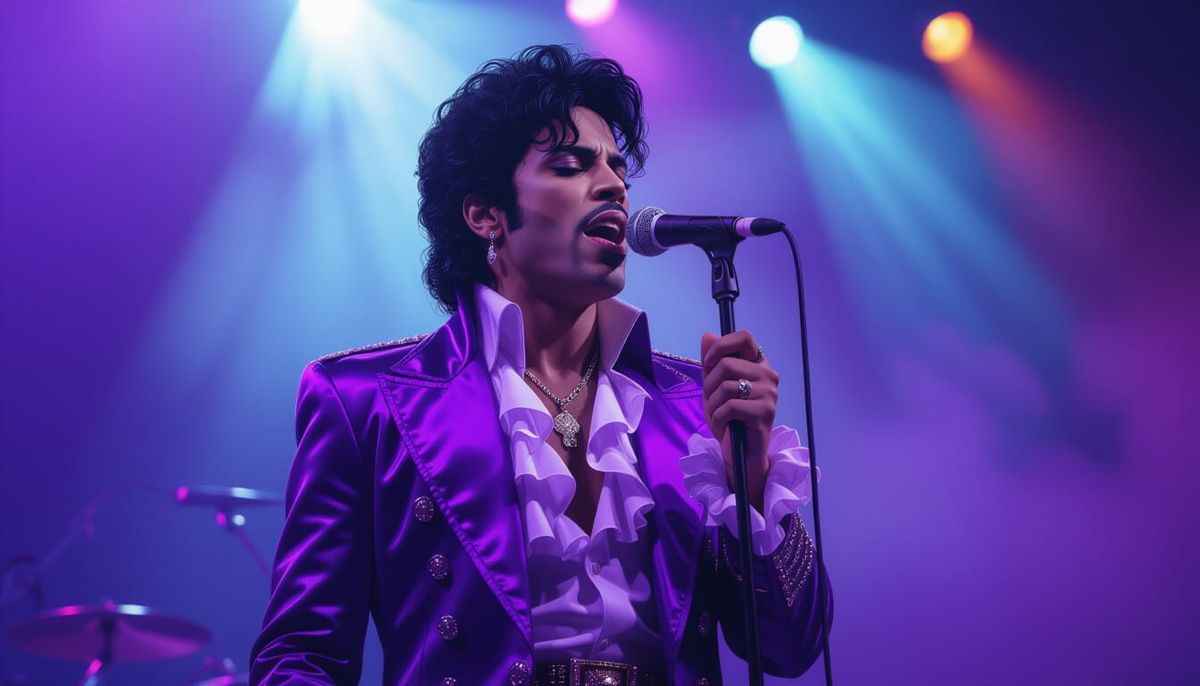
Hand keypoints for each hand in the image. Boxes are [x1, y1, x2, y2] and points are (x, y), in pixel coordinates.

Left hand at [700, 330, 777, 512]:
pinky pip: (730, 406)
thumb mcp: (714, 388)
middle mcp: (768, 375)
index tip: (707, 363)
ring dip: (713, 404)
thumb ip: (711, 363)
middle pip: (727, 364)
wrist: (740, 453)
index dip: (721, 346)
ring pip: (727, 386)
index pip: (744, 337)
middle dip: (709, 385)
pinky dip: (719, 418)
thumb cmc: (729, 419)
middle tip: (712, 402)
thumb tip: (707, 335)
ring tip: (718, 415)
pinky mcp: (766, 412)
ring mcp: (770, 393)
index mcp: (758, 364)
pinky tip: (724, 426)